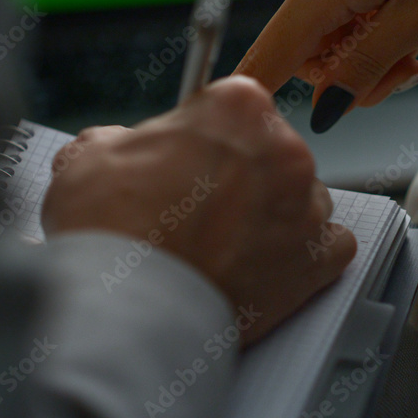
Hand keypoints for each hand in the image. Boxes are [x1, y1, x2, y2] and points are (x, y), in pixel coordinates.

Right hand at [41, 76, 356, 343]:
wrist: (129, 311)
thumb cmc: (110, 232)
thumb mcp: (88, 158)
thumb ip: (119, 140)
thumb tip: (121, 146)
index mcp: (236, 108)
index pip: (233, 107)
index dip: (205, 136)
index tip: (190, 159)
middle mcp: (284, 150)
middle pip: (271, 151)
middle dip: (241, 175)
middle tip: (200, 210)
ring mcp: (307, 207)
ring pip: (301, 198)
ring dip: (274, 215)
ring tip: (228, 246)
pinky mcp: (318, 261)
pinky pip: (329, 247)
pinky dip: (305, 255)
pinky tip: (267, 265)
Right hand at [235, 0, 417, 131]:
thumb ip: (364, 69)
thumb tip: (326, 109)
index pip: (270, 54)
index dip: (261, 94)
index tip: (257, 126)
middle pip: (307, 45)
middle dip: (349, 71)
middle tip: (403, 72)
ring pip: (330, 22)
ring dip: (367, 44)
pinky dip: (371, 14)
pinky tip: (411, 10)